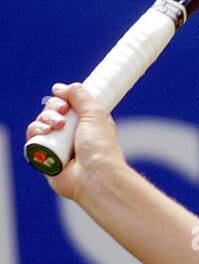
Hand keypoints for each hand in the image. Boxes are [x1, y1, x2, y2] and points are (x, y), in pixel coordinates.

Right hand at [25, 82, 125, 201]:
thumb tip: (59, 88)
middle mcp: (72, 135)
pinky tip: (44, 132)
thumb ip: (79, 95)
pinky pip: (32, 139)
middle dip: (53, 109)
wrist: (95, 175)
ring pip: (40, 124)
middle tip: (62, 115)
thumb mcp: (95, 113)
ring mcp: (58, 146)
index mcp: (87, 124)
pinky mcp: (45, 157)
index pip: (67, 106)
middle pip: (51, 113)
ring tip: (56, 126)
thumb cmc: (100, 146)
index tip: (64, 100)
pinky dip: (35, 132)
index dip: (62, 100)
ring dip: (44, 120)